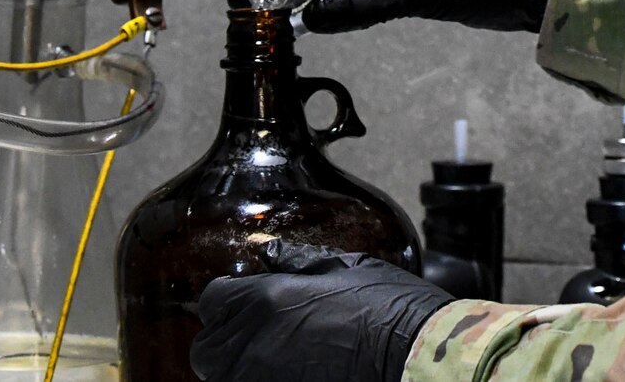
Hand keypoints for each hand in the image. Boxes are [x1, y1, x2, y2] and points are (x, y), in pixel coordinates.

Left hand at [192, 246, 454, 381]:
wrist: (416, 362)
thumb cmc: (390, 311)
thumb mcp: (348, 269)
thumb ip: (301, 262)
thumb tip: (270, 254)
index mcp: (264, 301)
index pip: (213, 299)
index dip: (230, 299)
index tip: (250, 302)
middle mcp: (251, 346)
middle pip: (209, 348)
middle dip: (229, 340)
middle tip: (261, 336)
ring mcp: (259, 381)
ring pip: (225, 375)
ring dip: (241, 366)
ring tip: (277, 358)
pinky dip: (261, 380)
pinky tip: (291, 372)